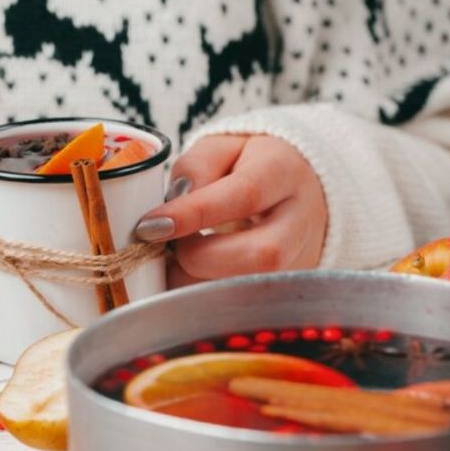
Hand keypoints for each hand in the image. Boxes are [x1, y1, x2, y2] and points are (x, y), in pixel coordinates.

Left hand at [133, 134, 326, 285]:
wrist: (297, 190)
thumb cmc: (251, 167)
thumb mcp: (222, 147)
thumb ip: (197, 166)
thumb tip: (176, 202)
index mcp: (284, 171)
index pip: (244, 195)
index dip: (192, 214)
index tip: (149, 227)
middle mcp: (301, 220)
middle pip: (260, 254)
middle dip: (197, 258)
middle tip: (164, 247)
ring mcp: (300, 260)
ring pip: (251, 287)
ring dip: (196, 283)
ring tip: (170, 264)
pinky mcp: (286, 288)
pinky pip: (242, 302)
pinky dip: (204, 296)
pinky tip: (185, 279)